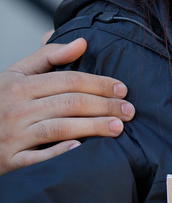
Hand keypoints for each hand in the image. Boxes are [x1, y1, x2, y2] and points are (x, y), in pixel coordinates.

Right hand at [0, 38, 132, 174]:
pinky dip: (59, 153)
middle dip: (104, 106)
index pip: (69, 80)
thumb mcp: (15, 75)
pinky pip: (37, 158)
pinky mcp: (9, 160)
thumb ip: (48, 57)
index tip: (123, 89)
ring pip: (59, 128)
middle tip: (129, 111)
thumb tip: (82, 42)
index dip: (99, 84)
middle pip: (69, 103)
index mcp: (20, 85)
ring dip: (92, 128)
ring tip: (118, 128)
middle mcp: (16, 109)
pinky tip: (81, 150)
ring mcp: (12, 136)